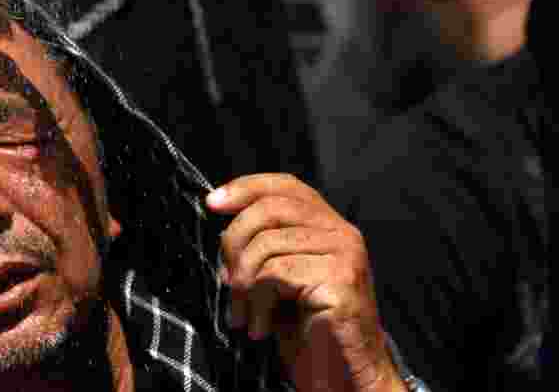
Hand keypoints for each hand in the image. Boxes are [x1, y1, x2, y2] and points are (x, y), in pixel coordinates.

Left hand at [207, 174, 404, 391]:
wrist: (345, 379)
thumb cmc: (310, 333)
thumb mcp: (278, 283)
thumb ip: (260, 250)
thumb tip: (222, 231)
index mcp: (330, 227)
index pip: (286, 186)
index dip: (246, 188)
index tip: (213, 203)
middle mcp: (343, 233)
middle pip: (269, 209)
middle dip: (233, 242)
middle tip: (226, 282)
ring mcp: (345, 254)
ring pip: (266, 244)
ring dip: (241, 285)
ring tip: (243, 315)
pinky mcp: (340, 279)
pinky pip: (275, 274)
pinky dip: (256, 303)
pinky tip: (260, 327)